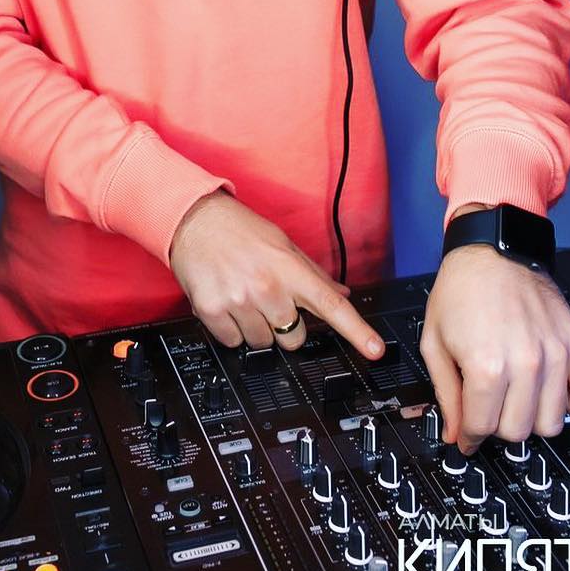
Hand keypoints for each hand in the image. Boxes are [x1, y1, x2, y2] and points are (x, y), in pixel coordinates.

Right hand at [169, 189, 383, 359]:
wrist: (194, 220)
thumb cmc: (239, 229)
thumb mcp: (282, 244)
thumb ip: (313, 273)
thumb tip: (342, 295)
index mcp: (289, 269)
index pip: (331, 304)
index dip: (357, 331)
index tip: (375, 350)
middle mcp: (266, 286)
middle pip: (294, 338)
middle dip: (286, 326)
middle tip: (269, 300)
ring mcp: (239, 301)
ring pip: (263, 343)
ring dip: (256, 326)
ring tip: (244, 295)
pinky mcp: (212, 311)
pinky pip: (234, 342)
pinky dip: (232, 329)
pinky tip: (228, 302)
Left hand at [419, 244, 569, 454]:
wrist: (490, 252)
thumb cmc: (461, 289)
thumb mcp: (434, 341)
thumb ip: (445, 393)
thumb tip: (455, 433)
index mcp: (486, 365)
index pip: (482, 428)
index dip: (469, 435)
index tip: (468, 434)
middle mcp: (525, 363)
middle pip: (517, 431)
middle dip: (497, 426)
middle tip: (490, 408)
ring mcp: (555, 355)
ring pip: (551, 422)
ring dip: (531, 418)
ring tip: (517, 398)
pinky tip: (552, 392)